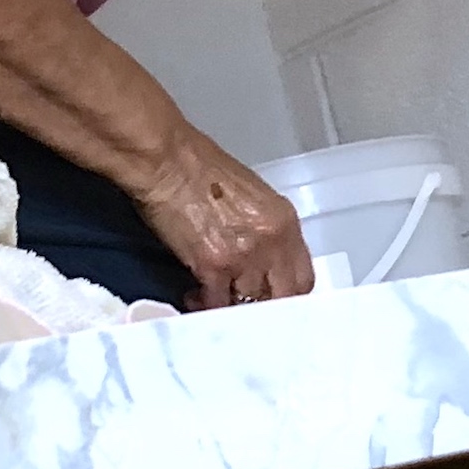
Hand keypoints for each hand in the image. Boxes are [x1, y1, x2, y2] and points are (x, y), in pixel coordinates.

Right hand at [134, 129, 314, 308]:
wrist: (166, 160)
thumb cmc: (200, 166)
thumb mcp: (251, 195)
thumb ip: (264, 230)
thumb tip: (260, 259)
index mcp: (284, 222)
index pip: (302, 279)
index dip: (286, 295)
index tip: (270, 299)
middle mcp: (272, 243)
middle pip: (283, 298)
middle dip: (262, 308)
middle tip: (242, 307)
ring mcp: (244, 257)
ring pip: (249, 306)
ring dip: (232, 308)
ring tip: (213, 300)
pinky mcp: (213, 266)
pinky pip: (216, 304)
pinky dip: (204, 306)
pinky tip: (193, 296)